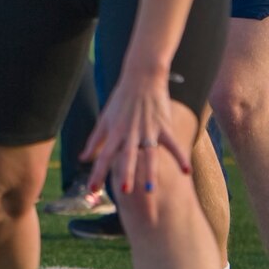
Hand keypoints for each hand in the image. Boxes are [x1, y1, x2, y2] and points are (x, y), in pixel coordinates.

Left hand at [80, 68, 190, 221]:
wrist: (142, 77)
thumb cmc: (121, 100)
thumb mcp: (104, 119)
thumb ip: (94, 141)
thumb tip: (82, 158)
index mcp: (114, 132)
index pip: (103, 156)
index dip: (97, 173)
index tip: (92, 190)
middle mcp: (130, 133)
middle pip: (127, 156)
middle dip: (125, 173)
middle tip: (124, 191)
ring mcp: (148, 130)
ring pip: (149, 154)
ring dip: (150, 172)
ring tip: (150, 190)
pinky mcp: (163, 126)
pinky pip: (172, 145)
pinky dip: (180, 158)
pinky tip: (186, 172)